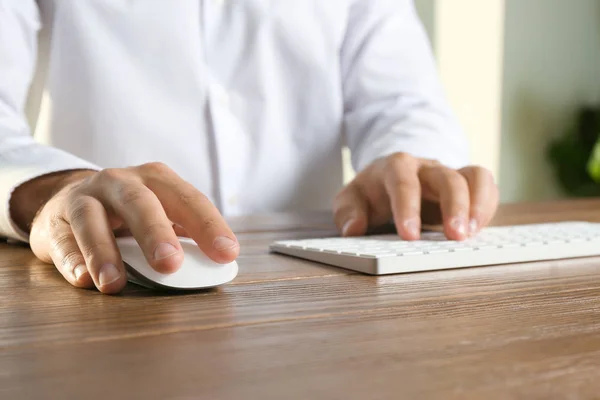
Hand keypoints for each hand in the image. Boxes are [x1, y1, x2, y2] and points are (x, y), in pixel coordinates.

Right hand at [11, 163, 238, 293]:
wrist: (72, 200)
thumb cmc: (130, 214)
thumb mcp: (161, 214)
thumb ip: (185, 235)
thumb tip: (220, 266)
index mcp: (158, 179)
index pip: (188, 199)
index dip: (209, 225)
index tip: (227, 253)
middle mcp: (123, 182)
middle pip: (141, 203)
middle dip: (156, 233)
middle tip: (171, 265)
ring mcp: (86, 197)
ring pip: (93, 220)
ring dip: (104, 252)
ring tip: (114, 284)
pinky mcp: (56, 219)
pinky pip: (63, 239)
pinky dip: (72, 260)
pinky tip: (84, 280)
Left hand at [333, 153, 498, 239]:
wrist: (389, 180)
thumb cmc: (371, 193)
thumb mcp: (350, 200)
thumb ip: (347, 212)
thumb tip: (353, 228)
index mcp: (395, 167)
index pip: (403, 182)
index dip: (408, 208)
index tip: (409, 236)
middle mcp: (426, 167)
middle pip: (446, 177)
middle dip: (454, 206)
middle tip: (455, 237)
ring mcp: (449, 174)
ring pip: (474, 177)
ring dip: (478, 205)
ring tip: (472, 234)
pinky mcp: (466, 185)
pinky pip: (486, 186)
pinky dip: (487, 206)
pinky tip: (478, 230)